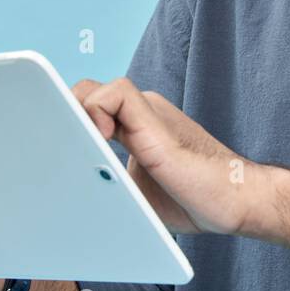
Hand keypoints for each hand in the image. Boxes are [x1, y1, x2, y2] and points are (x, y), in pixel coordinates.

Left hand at [71, 77, 270, 235]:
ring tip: (71, 146)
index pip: (88, 108)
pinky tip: (99, 140)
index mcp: (135, 126)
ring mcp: (148, 113)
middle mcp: (140, 113)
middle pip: (83, 95)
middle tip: (52, 150)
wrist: (237, 200)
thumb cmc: (194, 200)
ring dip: (72, 114)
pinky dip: (96, 111)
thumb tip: (72, 194)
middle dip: (60, 118)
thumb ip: (108, 181)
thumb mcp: (136, 193)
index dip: (66, 121)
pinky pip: (116, 94)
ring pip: (92, 89)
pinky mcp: (154, 121)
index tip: (52, 147)